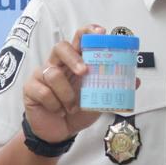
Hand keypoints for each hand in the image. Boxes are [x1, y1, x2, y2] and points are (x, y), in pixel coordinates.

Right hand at [22, 24, 104, 142]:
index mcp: (74, 63)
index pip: (79, 39)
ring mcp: (42, 75)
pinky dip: (54, 104)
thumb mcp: (98, 101)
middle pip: (61, 47)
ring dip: (66, 94)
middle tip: (84, 72)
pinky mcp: (30, 88)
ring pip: (53, 73)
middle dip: (73, 58)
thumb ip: (113, 89)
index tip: (100, 32)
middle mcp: (57, 64)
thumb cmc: (78, 111)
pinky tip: (58, 110)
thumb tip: (136, 80)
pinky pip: (43, 91)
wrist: (60, 132)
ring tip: (71, 107)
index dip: (88, 32)